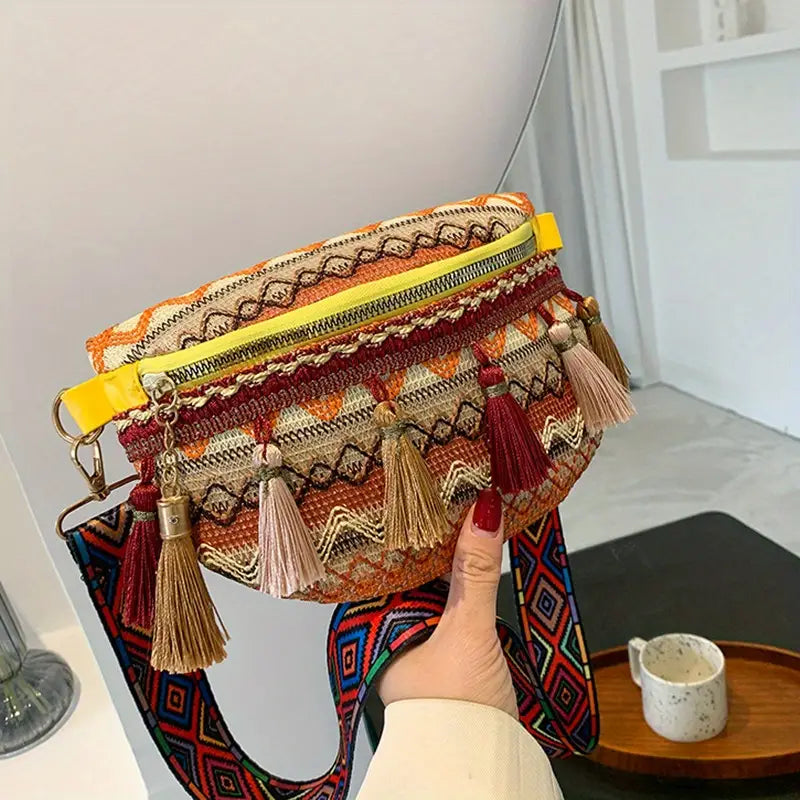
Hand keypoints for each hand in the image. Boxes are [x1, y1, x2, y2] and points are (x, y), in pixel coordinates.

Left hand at [377, 487, 516, 717]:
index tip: (415, 484)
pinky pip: (449, 598)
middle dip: (429, 532)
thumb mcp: (467, 631)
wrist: (483, 764)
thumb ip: (476, 572)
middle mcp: (388, 628)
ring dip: (450, 553)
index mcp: (373, 625)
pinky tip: (476, 549)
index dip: (400, 522)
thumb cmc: (457, 710)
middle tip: (446, 482)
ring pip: (431, 581)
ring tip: (463, 504)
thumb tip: (484, 510)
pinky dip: (463, 577)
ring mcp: (416, 637)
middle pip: (410, 566)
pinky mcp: (444, 646)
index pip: (382, 559)